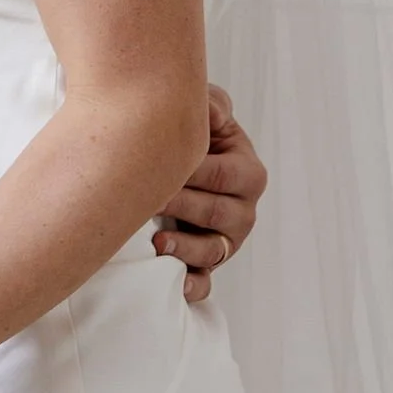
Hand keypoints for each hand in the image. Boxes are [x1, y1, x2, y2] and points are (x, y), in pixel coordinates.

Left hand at [154, 85, 266, 302]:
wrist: (180, 164)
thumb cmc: (194, 137)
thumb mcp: (207, 114)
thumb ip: (211, 105)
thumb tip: (206, 107)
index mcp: (248, 173)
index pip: (220, 174)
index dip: (188, 171)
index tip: (154, 164)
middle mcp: (243, 211)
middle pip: (213, 213)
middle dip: (179, 205)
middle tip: (144, 198)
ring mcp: (226, 241)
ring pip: (211, 251)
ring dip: (183, 248)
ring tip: (157, 242)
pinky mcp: (208, 265)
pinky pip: (204, 283)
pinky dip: (191, 287)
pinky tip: (174, 285)